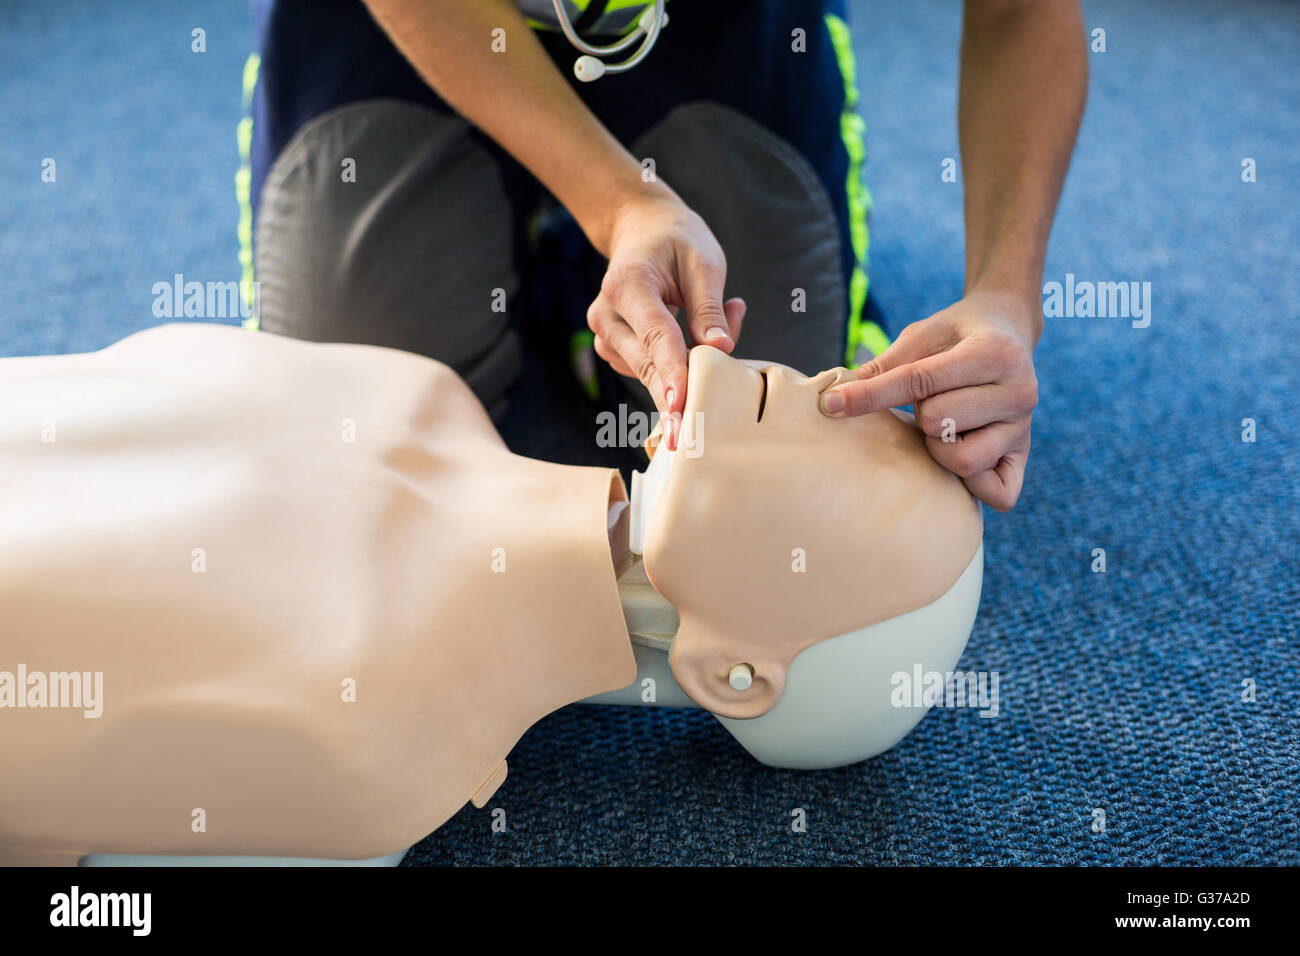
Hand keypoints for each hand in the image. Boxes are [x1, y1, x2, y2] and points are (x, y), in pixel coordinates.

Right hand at [587, 191, 745, 449]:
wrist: (641, 231)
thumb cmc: (676, 242)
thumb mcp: (703, 262)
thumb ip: (709, 308)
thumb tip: (719, 350)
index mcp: (627, 284)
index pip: (656, 336)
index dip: (672, 372)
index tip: (681, 406)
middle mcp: (607, 314)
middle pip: (647, 366)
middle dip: (674, 399)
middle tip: (693, 436)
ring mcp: (607, 335)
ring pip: (649, 373)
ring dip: (688, 371)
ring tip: (730, 315)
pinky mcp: (615, 350)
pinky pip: (650, 370)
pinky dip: (678, 366)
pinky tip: (703, 334)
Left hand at [819, 290, 1039, 510]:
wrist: (1009, 329)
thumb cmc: (957, 333)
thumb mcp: (922, 334)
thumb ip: (884, 365)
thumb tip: (833, 399)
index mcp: (994, 353)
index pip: (919, 382)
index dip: (870, 394)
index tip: (831, 404)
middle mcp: (1019, 392)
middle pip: (938, 423)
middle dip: (919, 413)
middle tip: (929, 398)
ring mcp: (1024, 427)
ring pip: (963, 460)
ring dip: (939, 446)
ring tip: (944, 423)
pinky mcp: (1024, 454)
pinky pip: (999, 493)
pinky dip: (973, 484)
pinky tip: (958, 455)